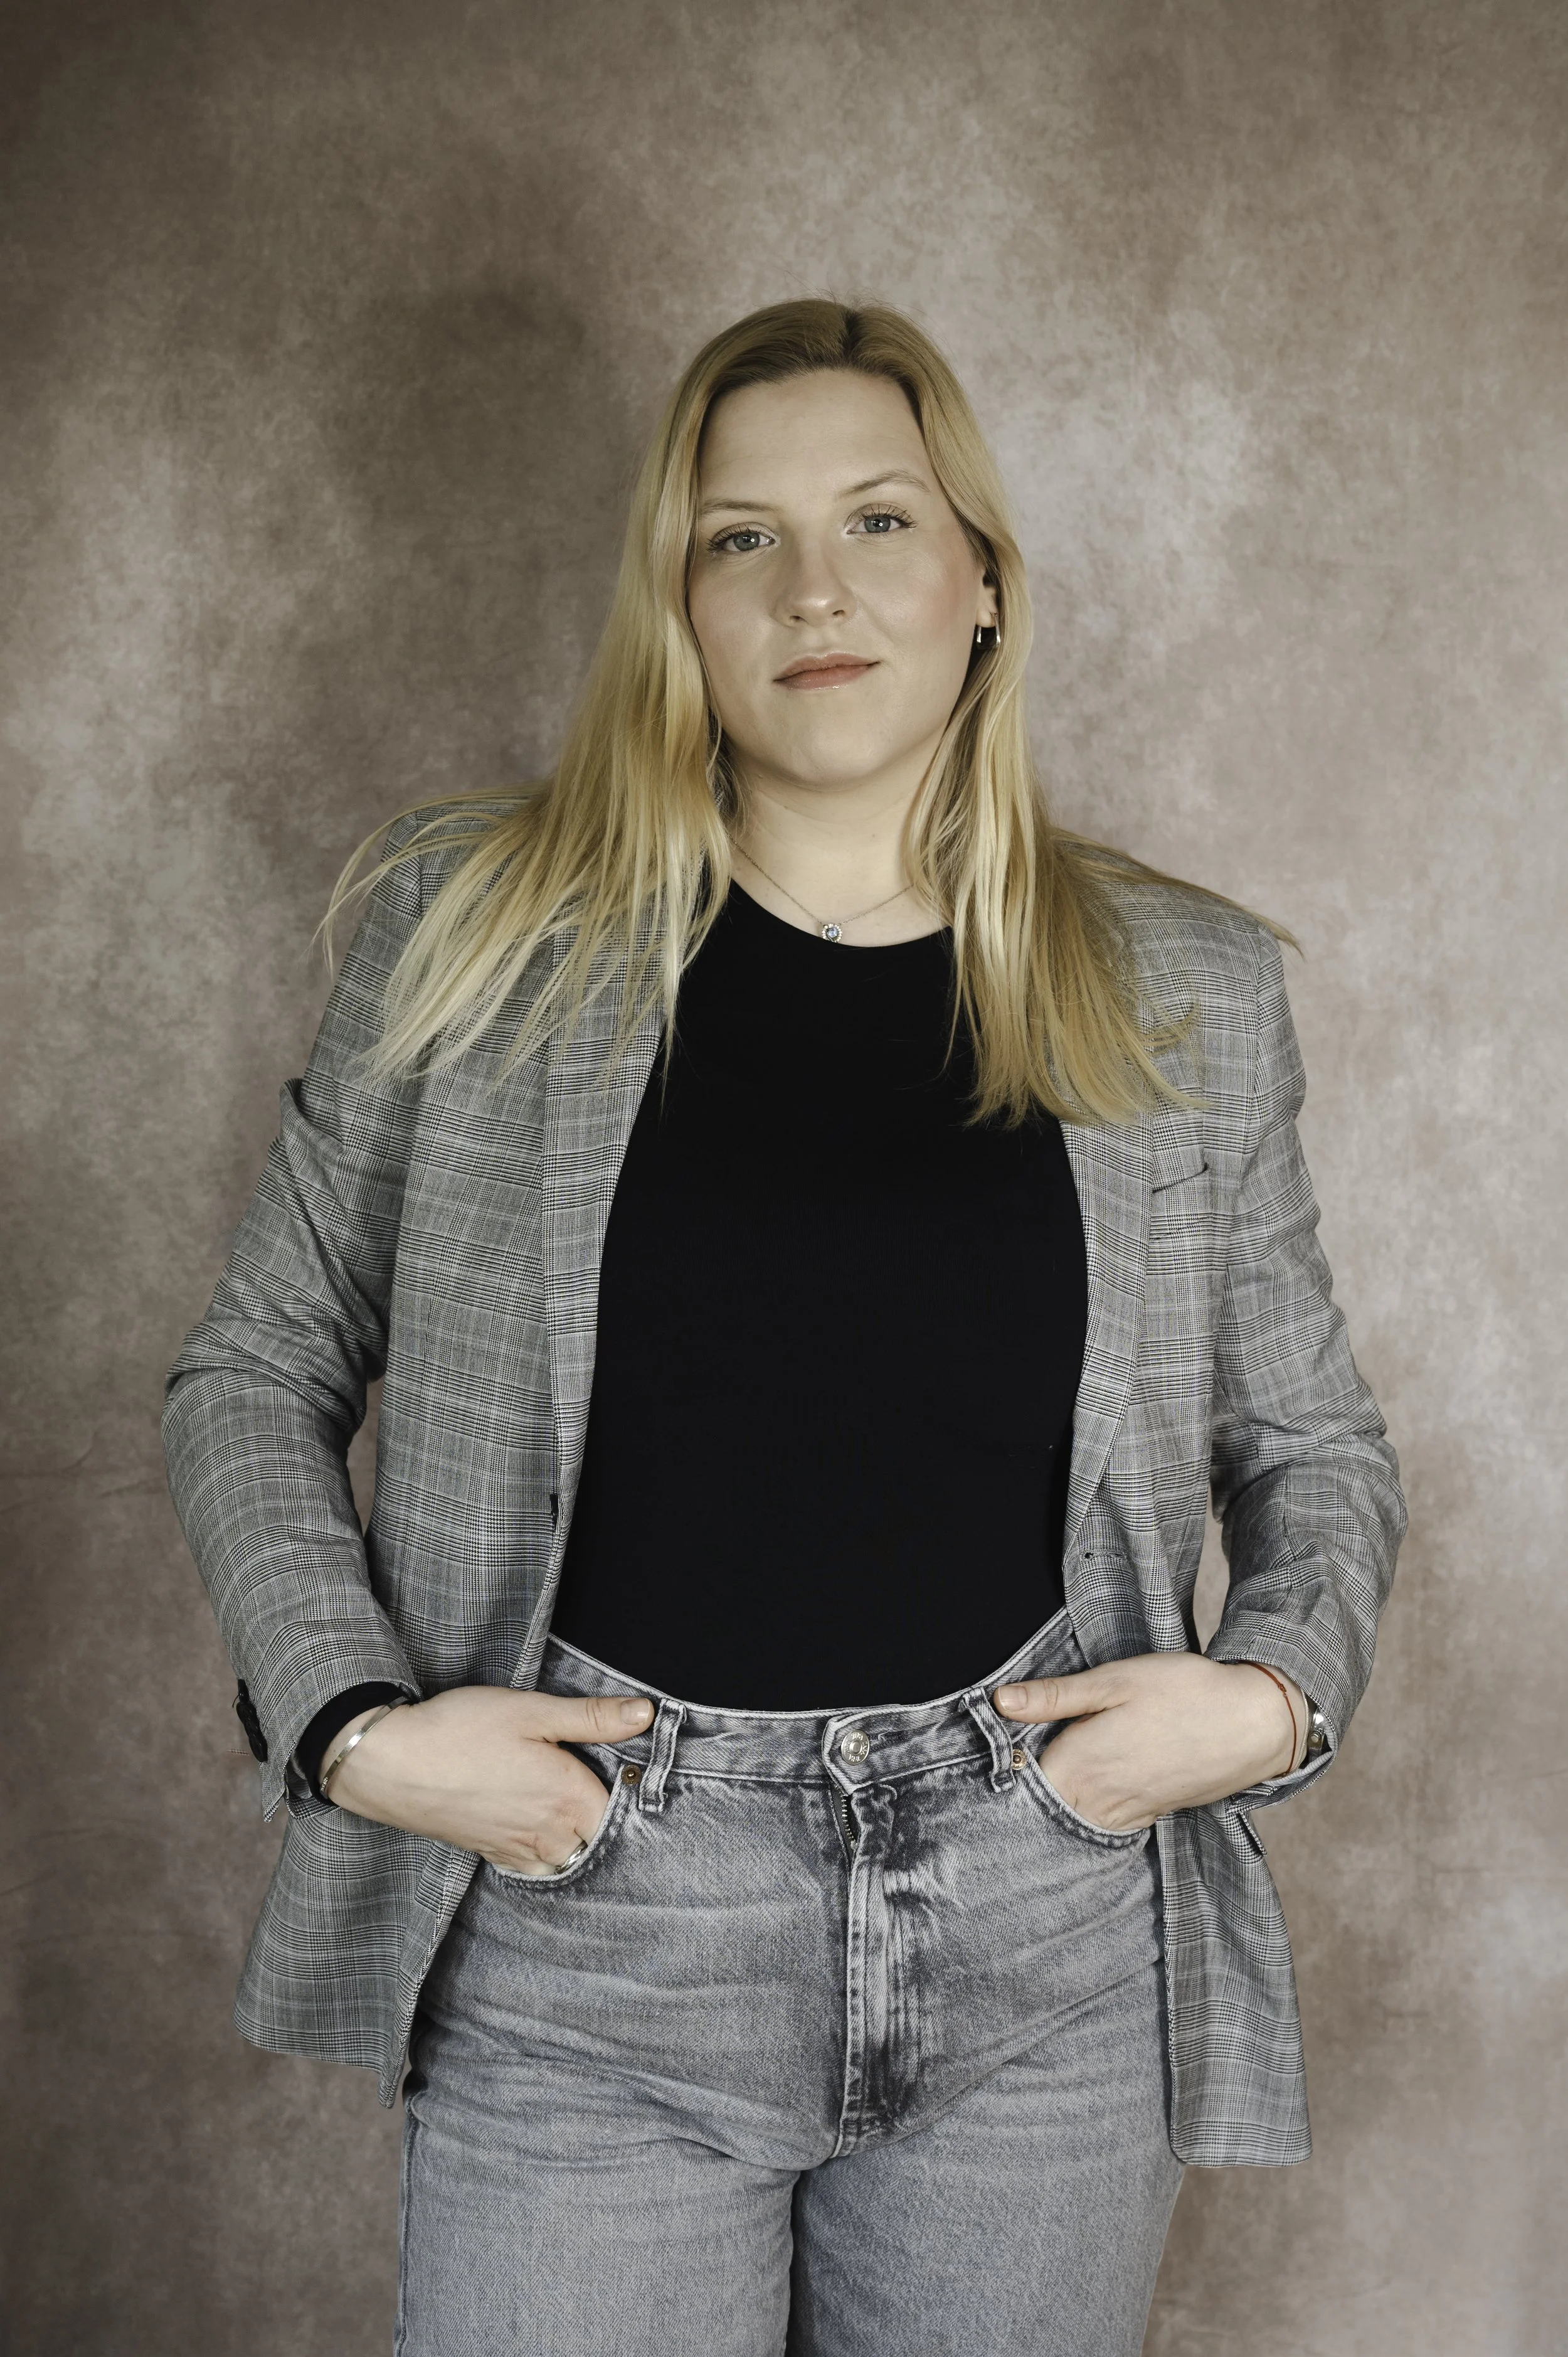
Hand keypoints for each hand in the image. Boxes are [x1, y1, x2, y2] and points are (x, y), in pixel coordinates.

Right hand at [322, 1685, 654, 1872]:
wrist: (391, 1764)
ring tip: (574, 1807)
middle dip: (607, 1818)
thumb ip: (593, 1717)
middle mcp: (550, 1834)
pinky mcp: (492, 1855)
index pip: (623, 1809)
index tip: (629, 1769)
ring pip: (569, 1859)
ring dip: (578, 1840)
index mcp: (569, 1797)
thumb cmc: (461, 1731)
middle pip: (599, 1839)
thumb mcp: (532, 1711)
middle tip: (603, 1786)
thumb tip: (645, 1713)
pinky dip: (548, 1855)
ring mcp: (520, 1851)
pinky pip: (537, 1869)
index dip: (630, 1789)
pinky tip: (541, 1829)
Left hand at [994, 1654, 1301, 1832]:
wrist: (1253, 1723)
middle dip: (1017, 1794)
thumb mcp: (1115, 1680)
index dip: (997, 1765)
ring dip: (1048, 1807)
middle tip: (998, 1773)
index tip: (985, 1750)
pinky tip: (1080, 1794)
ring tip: (1032, 1785)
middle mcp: (1097, 1799)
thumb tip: (999, 1701)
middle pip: (1039, 1810)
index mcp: (1080, 1764)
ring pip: (1068, 1822)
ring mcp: (1124, 1813)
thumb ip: (1055, 1696)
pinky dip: (1082, 1816)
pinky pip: (1099, 1826)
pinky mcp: (1147, 1816)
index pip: (1017, 1782)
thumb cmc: (1183, 1692)